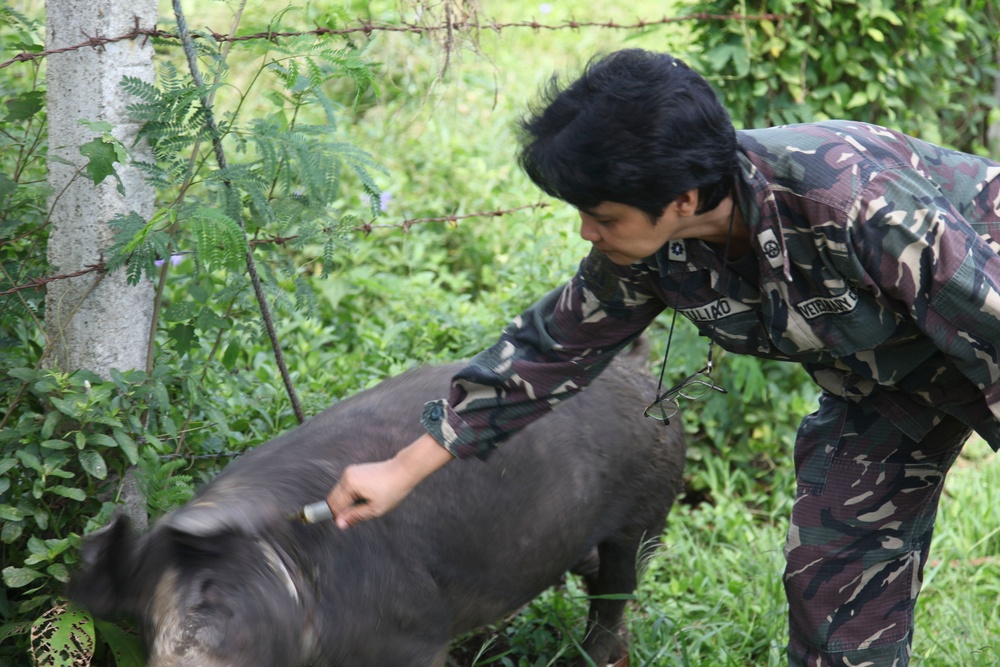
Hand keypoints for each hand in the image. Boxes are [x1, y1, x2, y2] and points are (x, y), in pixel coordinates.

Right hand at [326, 432, 454, 528]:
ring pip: (339, 493)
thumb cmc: (392, 490)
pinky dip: (351, 495)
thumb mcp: (374, 509)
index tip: (349, 523)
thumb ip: (355, 516)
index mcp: (349, 484)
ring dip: (347, 502)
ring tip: (365, 504)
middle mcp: (346, 475)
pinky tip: (366, 497)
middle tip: (358, 515)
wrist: (403, 471)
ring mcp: (349, 471)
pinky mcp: (354, 471)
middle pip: (333, 498)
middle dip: (342, 509)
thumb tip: (339, 524)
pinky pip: (346, 487)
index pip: (333, 506)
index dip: (338, 517)